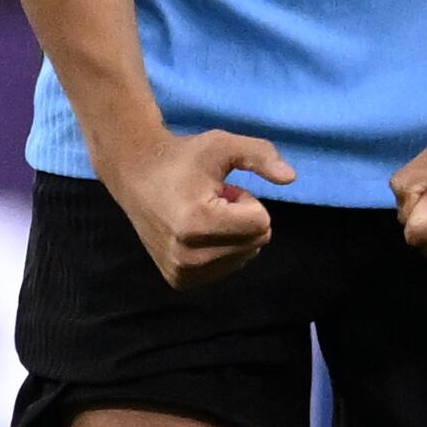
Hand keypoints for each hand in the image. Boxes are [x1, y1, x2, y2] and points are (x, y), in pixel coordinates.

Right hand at [113, 127, 289, 289]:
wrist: (135, 174)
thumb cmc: (182, 158)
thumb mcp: (222, 145)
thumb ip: (260, 155)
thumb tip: (291, 177)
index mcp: (196, 223)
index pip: (261, 223)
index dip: (246, 200)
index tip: (219, 190)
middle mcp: (187, 255)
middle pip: (256, 243)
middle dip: (241, 218)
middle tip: (210, 201)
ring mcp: (182, 272)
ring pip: (245, 257)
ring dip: (232, 233)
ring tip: (202, 214)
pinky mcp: (179, 281)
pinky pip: (228, 268)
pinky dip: (222, 248)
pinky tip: (196, 230)